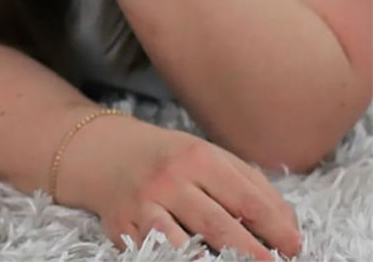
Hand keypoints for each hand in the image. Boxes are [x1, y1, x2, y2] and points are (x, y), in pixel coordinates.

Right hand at [58, 115, 301, 260]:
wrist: (109, 154)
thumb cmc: (172, 159)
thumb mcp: (210, 157)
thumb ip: (251, 185)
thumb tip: (289, 226)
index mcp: (198, 157)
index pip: (244, 196)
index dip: (274, 225)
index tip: (295, 246)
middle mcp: (170, 179)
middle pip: (218, 224)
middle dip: (250, 252)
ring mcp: (144, 204)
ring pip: (182, 243)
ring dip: (210, 261)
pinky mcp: (123, 228)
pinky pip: (152, 251)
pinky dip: (173, 258)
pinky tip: (192, 261)